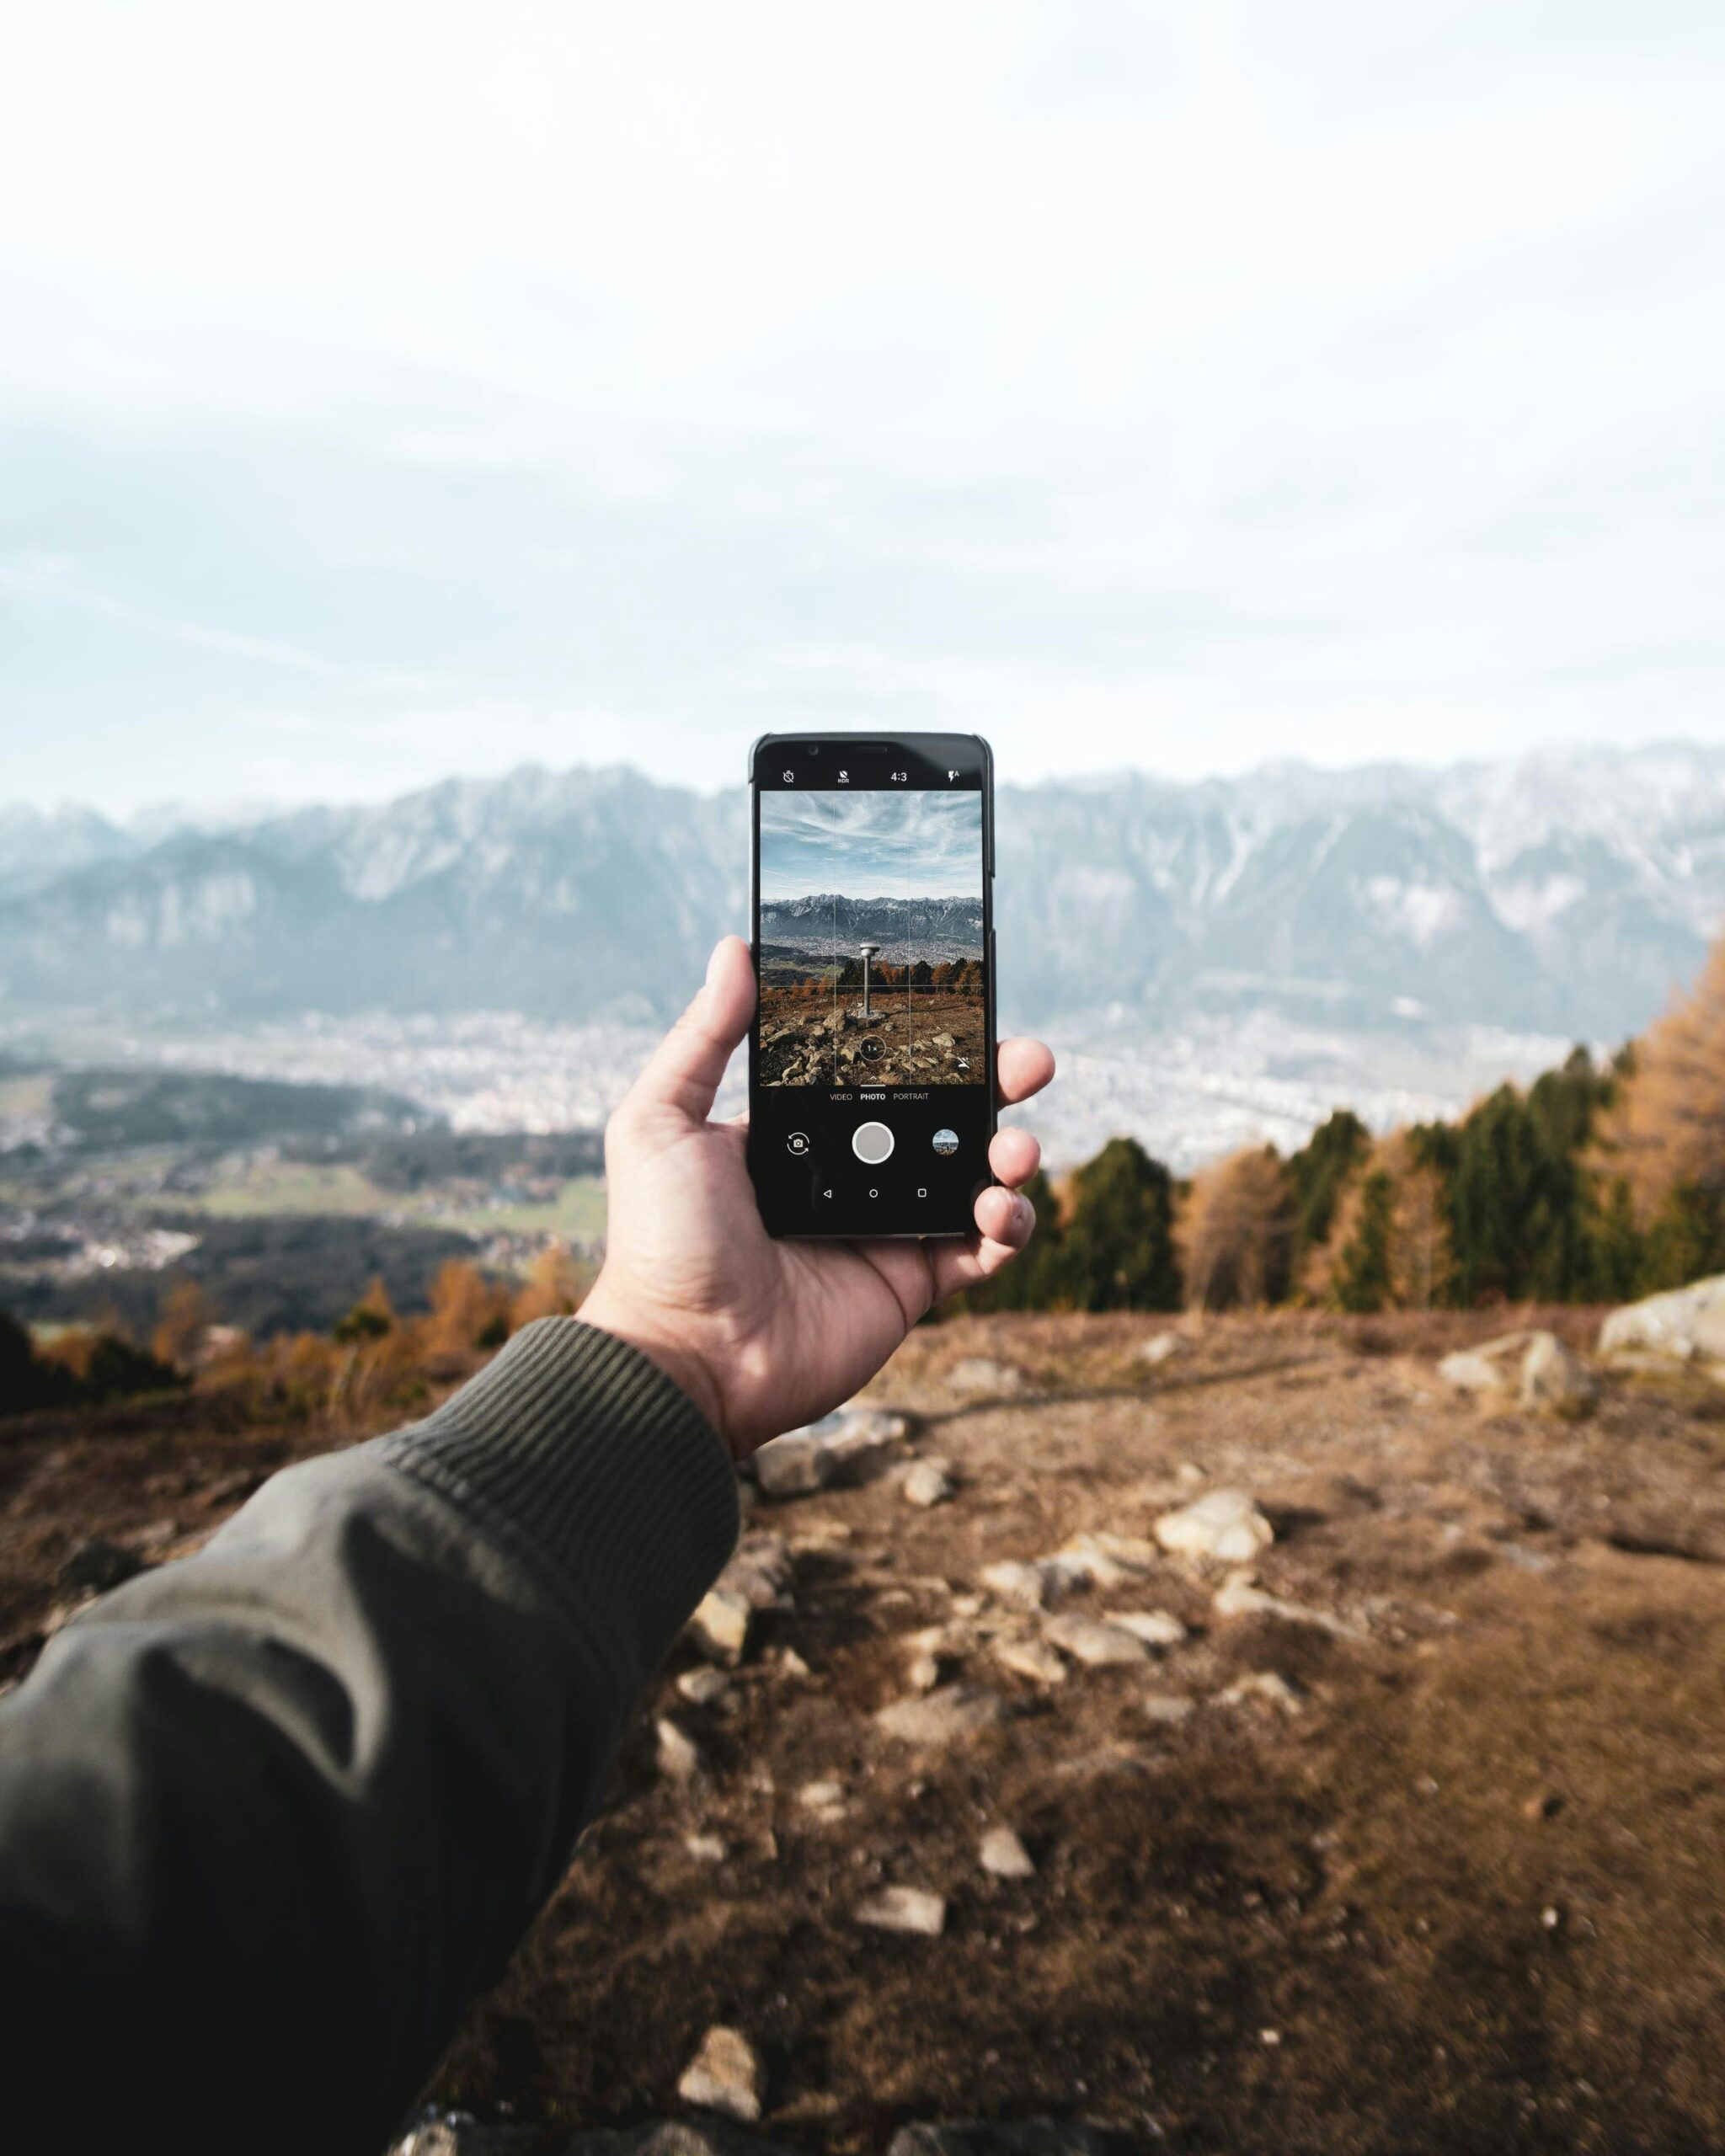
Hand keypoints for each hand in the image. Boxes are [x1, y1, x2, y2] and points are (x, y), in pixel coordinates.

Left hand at [579, 936, 1054, 1457]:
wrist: (686, 1355)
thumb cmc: (661, 1241)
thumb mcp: (661, 1122)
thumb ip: (704, 1037)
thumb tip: (734, 948)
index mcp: (799, 1131)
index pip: (878, 1072)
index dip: (927, 1042)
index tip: (966, 1007)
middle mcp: (850, 1173)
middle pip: (943, 1115)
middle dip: (996, 1083)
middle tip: (1030, 1060)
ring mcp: (886, 1228)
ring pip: (974, 1176)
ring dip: (1011, 1153)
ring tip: (1013, 1148)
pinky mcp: (911, 1285)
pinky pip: (982, 1250)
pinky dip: (1009, 1227)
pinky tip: (1000, 1208)